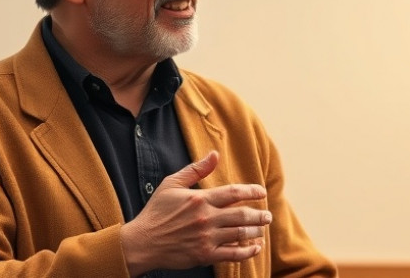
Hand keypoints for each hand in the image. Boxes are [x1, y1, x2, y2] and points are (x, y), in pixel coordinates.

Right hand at [120, 151, 271, 275]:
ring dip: (256, 231)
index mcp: (200, 199)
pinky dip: (247, 252)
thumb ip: (196, 170)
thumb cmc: (156, 212)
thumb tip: (215, 154)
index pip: (234, 192)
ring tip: (263, 229)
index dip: (252, 191)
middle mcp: (207, 218)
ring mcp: (207, 238)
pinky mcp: (205, 255)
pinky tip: (255, 248)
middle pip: (242, 214)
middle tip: (268, 215)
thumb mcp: (172, 184)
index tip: (262, 192)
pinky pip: (233, 254)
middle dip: (259, 215)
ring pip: (240, 233)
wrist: (142, 243)